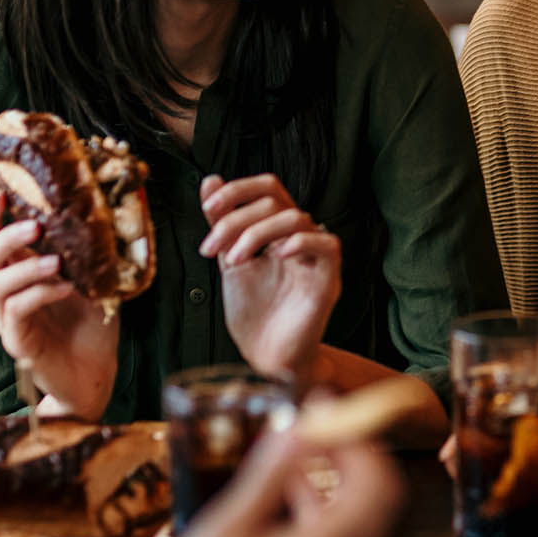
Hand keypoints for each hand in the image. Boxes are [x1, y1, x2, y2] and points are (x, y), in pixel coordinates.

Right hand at [0, 191, 117, 418]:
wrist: (95, 372)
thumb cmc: (92, 324)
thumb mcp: (96, 279)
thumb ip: (92, 252)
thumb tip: (107, 214)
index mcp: (19, 273)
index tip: (1, 194)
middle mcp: (7, 294)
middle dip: (5, 236)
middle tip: (34, 225)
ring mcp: (9, 319)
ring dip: (26, 267)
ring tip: (57, 260)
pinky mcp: (18, 342)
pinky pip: (18, 312)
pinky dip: (40, 294)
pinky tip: (67, 287)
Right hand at [116, 427, 402, 536]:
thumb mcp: (228, 529)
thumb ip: (268, 477)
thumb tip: (299, 428)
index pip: (375, 481)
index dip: (357, 435)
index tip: (322, 402)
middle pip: (377, 494)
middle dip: (353, 449)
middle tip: (314, 417)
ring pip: (358, 511)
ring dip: (336, 471)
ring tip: (296, 440)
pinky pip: (336, 531)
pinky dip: (320, 498)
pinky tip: (282, 483)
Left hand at [200, 173, 340, 382]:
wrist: (265, 356)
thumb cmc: (254, 312)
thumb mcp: (229, 260)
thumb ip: (222, 224)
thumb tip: (210, 180)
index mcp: (278, 230)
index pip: (267, 188)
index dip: (238, 189)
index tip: (208, 207)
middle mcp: (300, 237)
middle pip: (276, 200)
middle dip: (235, 219)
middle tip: (211, 248)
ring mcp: (316, 257)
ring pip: (295, 218)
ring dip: (255, 234)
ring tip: (232, 262)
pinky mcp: (329, 279)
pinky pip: (326, 245)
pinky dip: (298, 243)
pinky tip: (274, 257)